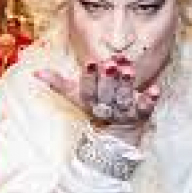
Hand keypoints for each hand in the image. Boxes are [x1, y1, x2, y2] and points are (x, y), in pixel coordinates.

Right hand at [35, 55, 158, 145]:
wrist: (118, 130)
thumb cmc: (96, 104)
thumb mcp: (76, 95)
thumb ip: (58, 82)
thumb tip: (36, 73)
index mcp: (90, 102)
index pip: (87, 90)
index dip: (89, 77)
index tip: (91, 62)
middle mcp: (106, 108)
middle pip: (106, 94)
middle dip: (109, 79)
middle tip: (111, 63)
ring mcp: (124, 112)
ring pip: (124, 99)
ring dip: (127, 85)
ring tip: (129, 70)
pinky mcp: (141, 114)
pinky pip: (146, 108)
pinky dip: (151, 100)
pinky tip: (155, 89)